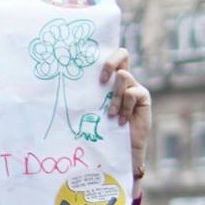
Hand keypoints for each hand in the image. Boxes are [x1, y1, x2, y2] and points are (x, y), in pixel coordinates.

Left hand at [99, 48, 150, 189]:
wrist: (123, 150)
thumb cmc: (104, 131)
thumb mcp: (93, 112)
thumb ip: (88, 100)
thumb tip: (61, 90)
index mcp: (110, 80)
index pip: (110, 56)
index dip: (103, 56)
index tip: (91, 71)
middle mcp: (123, 80)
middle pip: (122, 54)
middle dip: (109, 63)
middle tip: (101, 81)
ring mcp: (134, 87)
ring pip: (123, 76)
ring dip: (115, 96)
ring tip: (111, 114)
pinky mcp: (143, 97)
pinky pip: (132, 94)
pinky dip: (124, 107)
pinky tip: (121, 121)